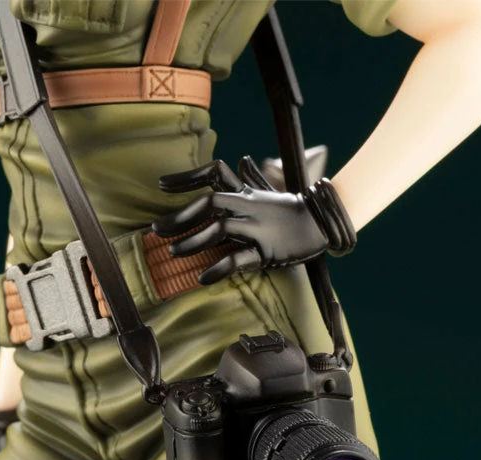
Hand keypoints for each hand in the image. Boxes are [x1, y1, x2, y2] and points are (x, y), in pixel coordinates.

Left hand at [152, 157, 355, 284]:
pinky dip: (218, 269)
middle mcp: (249, 207)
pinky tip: (202, 278)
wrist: (323, 224)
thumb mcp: (270, 193)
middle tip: (156, 230)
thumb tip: (243, 159)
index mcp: (246, 193)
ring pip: (220, 230)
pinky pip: (238, 259)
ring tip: (173, 253)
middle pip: (210, 203)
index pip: (213, 174)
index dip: (186, 178)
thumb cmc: (292, 209)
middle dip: (180, 216)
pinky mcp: (266, 251)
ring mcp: (257, 228)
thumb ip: (252, 179)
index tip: (160, 185)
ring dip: (193, 242)